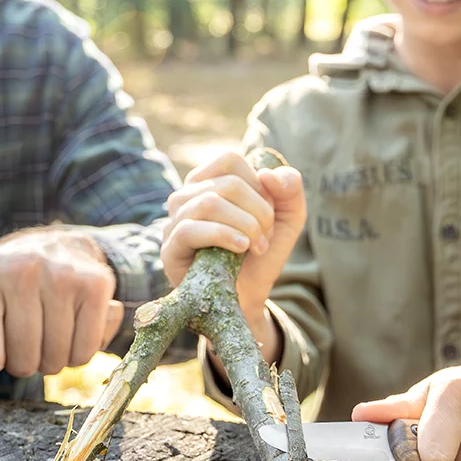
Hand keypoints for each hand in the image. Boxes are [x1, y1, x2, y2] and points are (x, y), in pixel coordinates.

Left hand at [0, 229, 123, 400]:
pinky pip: (86, 352)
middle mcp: (22, 270)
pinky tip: (67, 326)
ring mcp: (62, 276)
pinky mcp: (95, 284)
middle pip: (23, 363)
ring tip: (42, 328)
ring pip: (56, 361)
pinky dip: (76, 351)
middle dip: (19, 361)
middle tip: (18, 334)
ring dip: (48, 358)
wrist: (49, 245)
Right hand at [161, 151, 305, 358]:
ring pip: (208, 202)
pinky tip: (241, 249)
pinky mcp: (170, 249)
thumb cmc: (261, 255)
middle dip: (258, 211)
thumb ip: (290, 190)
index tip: (268, 215)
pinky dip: (223, 235)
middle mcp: (186, 197)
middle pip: (226, 183)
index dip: (257, 186)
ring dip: (245, 226)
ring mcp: (173, 221)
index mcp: (209, 182)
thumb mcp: (288, 220)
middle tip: (265, 238)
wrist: (247, 299)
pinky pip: (189, 229)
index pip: (230, 161)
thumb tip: (268, 173)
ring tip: (255, 247)